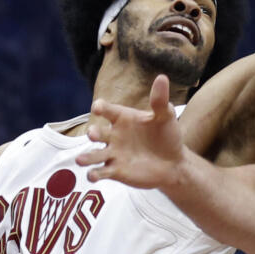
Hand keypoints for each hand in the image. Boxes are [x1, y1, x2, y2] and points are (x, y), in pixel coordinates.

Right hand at [76, 74, 184, 188]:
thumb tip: (162, 78)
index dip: (101, 108)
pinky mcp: (115, 171)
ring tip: (80, 160)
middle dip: (93, 133)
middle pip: (97, 133)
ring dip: (86, 157)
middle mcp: (114, 135)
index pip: (107, 110)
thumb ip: (160, 100)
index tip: (98, 107)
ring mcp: (113, 153)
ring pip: (93, 155)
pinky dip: (94, 174)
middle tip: (93, 134)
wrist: (174, 163)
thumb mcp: (165, 116)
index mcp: (123, 118)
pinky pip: (100, 173)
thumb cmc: (168, 136)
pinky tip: (93, 175)